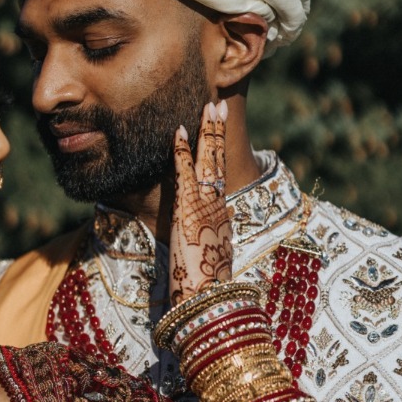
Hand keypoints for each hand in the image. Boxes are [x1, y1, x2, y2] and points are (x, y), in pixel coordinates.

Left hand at [169, 100, 232, 304]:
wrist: (207, 297)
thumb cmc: (208, 282)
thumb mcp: (214, 253)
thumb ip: (216, 234)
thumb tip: (223, 221)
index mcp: (221, 214)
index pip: (220, 174)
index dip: (219, 149)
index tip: (218, 128)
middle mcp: (217, 204)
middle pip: (219, 159)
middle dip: (218, 130)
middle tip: (218, 104)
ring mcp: (204, 204)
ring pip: (208, 159)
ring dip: (206, 131)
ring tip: (208, 106)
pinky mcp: (187, 208)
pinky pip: (184, 172)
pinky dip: (181, 150)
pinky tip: (177, 131)